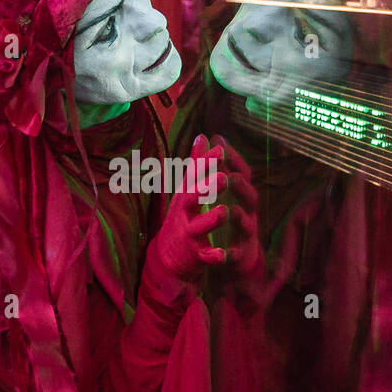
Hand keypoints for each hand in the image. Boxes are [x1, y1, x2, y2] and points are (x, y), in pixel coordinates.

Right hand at [149, 134, 229, 282]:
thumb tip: (202, 135)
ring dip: (210, 220)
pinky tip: (223, 255)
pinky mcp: (195, 255)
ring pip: (198, 227)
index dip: (206, 163)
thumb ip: (196, 165)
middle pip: (192, 198)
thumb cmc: (182, 216)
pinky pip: (205, 256)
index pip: (194, 175)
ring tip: (224, 211)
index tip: (220, 149)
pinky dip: (213, 256)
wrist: (167, 256)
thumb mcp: (187, 189)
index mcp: (186, 195)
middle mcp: (184, 213)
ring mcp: (189, 234)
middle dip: (206, 188)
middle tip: (222, 177)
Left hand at [209, 137, 261, 279]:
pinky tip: (223, 253)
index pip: (242, 173)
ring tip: (230, 212)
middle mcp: (247, 212)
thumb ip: (215, 167)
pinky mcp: (241, 256)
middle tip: (229, 176)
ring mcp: (246, 234)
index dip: (233, 158)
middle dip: (240, 186)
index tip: (219, 142)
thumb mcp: (220, 191)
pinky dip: (230, 255)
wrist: (236, 258)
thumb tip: (210, 136)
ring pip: (247, 224)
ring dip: (240, 218)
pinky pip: (237, 255)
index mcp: (240, 196)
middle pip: (250, 197)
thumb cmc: (228, 219)